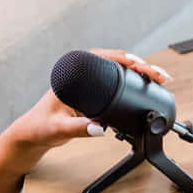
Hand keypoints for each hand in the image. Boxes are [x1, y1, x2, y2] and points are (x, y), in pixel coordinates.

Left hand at [7, 49, 171, 153]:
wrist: (33, 135)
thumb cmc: (39, 127)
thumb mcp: (59, 129)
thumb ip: (78, 129)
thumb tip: (98, 129)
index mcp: (71, 74)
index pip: (102, 57)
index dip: (126, 59)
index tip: (142, 66)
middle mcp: (81, 74)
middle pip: (116, 62)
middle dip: (141, 65)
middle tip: (159, 75)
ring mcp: (87, 83)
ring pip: (118, 72)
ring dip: (139, 73)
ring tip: (158, 79)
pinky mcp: (92, 94)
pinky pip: (116, 83)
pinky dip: (132, 84)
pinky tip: (145, 88)